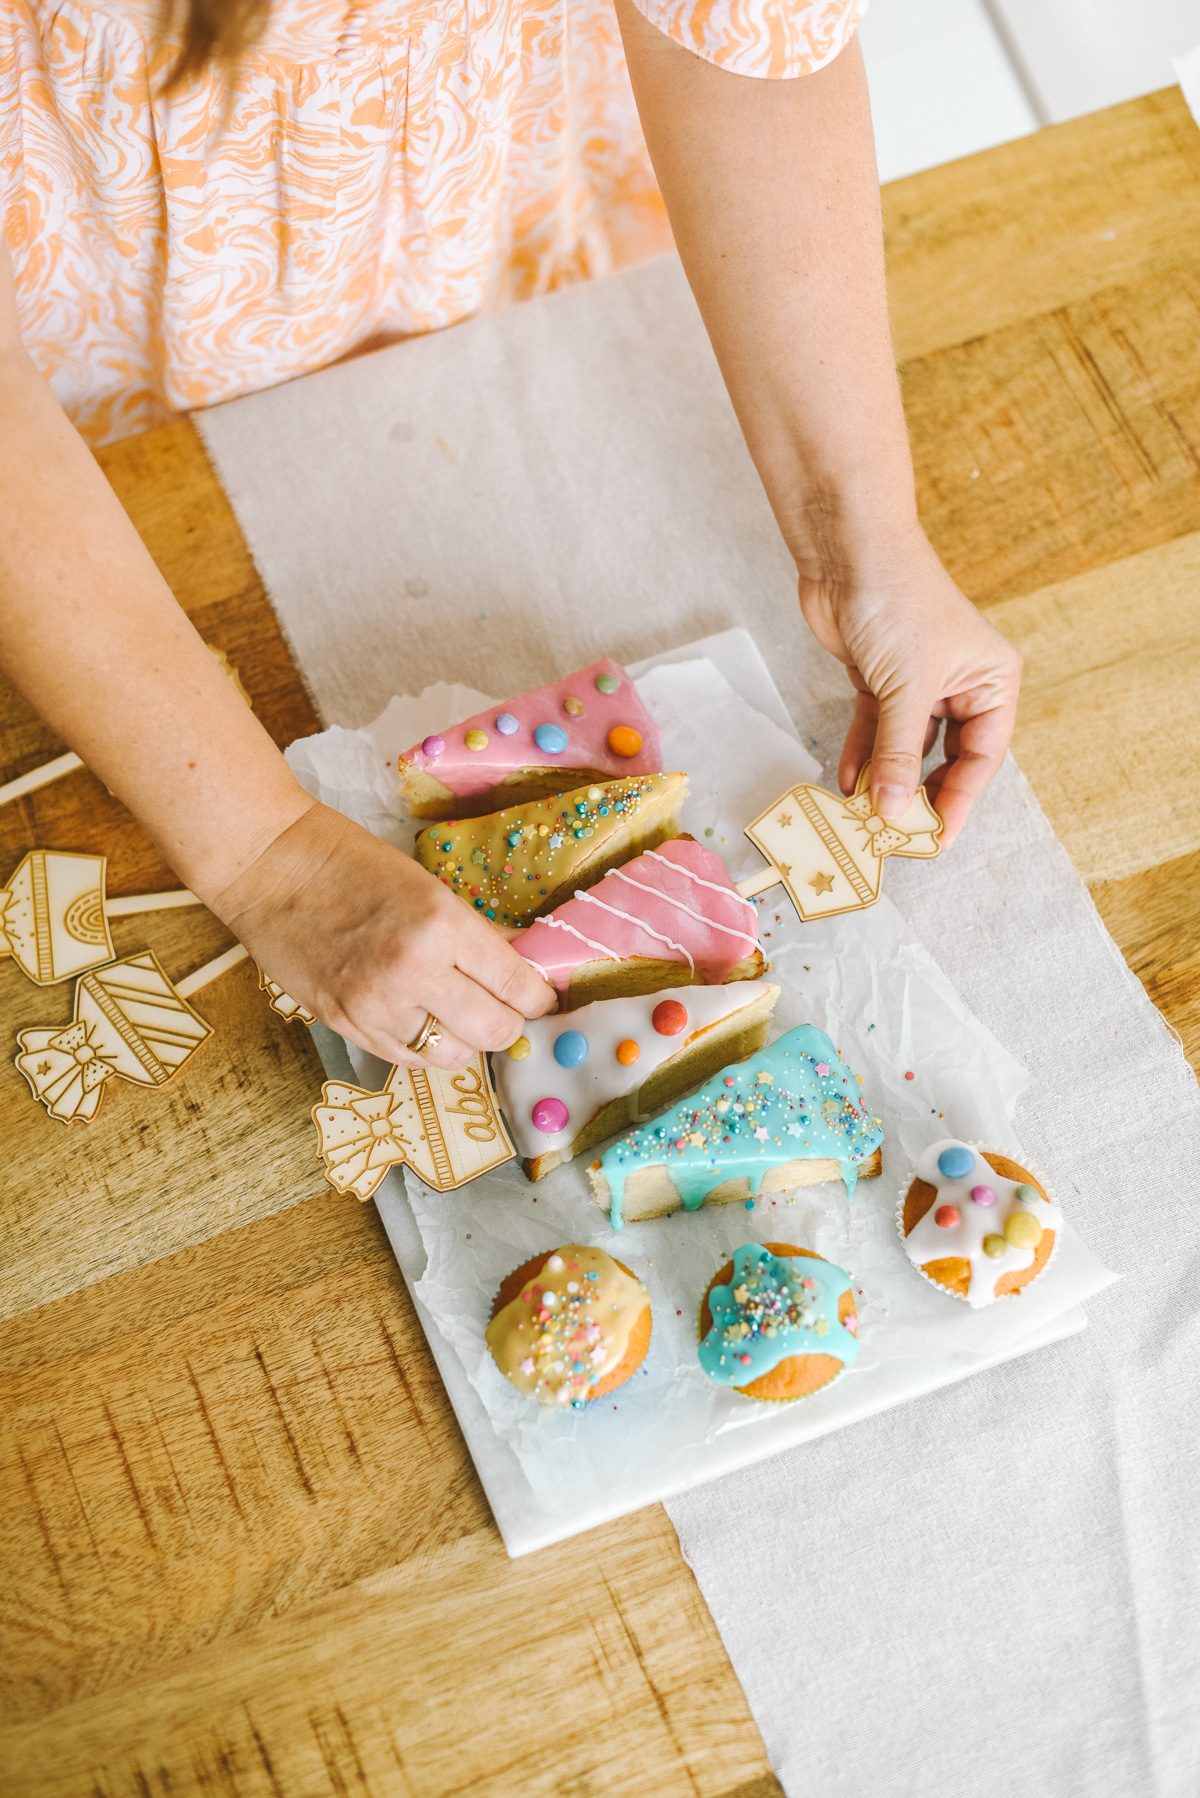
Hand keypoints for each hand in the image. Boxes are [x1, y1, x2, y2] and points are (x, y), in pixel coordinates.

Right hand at [209, 799, 556, 1068]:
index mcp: (442, 925)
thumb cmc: (350, 863)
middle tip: (503, 1006)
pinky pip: (408, 1059)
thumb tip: (522, 968)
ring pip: (453, 1056)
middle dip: (508, 1020)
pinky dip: (424, 1047)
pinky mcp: (345, 1025)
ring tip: (457, 1014)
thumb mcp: (428, 887)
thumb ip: (474, 934)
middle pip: (495, 1031)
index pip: (517, 986)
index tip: (541, 996)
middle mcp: (414, 972)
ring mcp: (376, 1006)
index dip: (539, 996)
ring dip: (464, 1039)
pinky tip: (421, 1020)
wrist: (269, 867)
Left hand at [797, 526, 1021, 843]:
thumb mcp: (906, 688)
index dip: (959, 802)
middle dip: (920, 796)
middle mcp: (962, 685)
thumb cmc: (899, 601)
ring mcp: (919, 684)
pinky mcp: (880, 680)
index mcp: (992, 681)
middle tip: (897, 837)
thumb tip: (895, 812)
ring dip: (885, 780)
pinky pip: (875, 731)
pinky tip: (846, 783)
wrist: (850, 550)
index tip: (936, 841)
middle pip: (946, 758)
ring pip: (906, 748)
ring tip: (864, 817)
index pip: (982, 758)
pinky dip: (861, 755)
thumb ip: (901, 753)